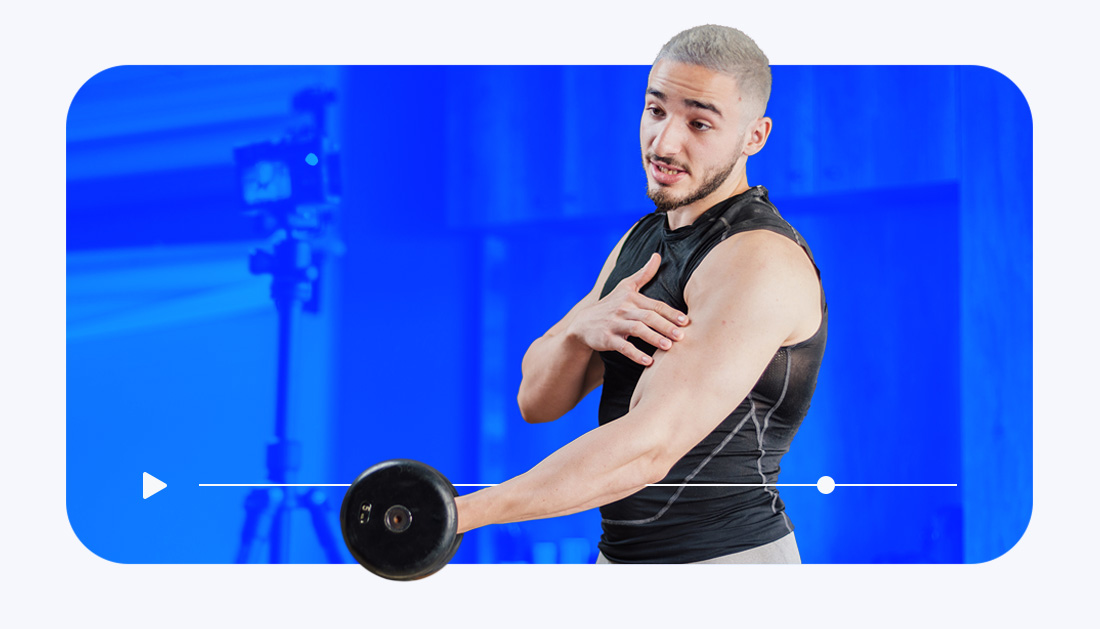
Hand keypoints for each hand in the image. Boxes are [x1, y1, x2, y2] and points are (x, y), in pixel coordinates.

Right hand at [566, 253, 688, 365]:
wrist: (583, 323)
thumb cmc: (610, 305)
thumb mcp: (624, 287)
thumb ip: (643, 273)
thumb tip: (657, 256)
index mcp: (631, 298)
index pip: (655, 305)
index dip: (671, 313)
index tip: (686, 321)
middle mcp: (623, 309)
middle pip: (648, 316)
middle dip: (666, 326)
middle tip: (682, 336)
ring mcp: (614, 324)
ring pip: (636, 330)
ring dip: (653, 338)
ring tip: (668, 347)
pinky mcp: (606, 339)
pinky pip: (623, 347)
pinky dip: (635, 354)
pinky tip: (648, 362)